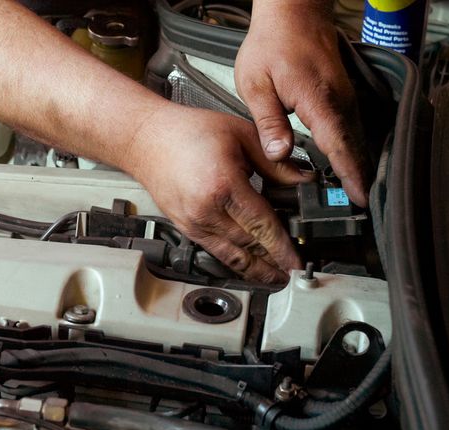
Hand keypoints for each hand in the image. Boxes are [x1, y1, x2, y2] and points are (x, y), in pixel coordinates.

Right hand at [127, 104, 309, 282]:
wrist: (145, 139)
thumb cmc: (186, 133)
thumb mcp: (241, 135)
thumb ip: (275, 162)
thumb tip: (303, 181)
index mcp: (223, 185)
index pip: (262, 225)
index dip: (283, 247)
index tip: (298, 261)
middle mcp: (205, 210)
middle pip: (248, 246)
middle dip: (275, 262)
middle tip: (295, 271)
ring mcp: (192, 222)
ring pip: (231, 256)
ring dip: (255, 270)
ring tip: (275, 277)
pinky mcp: (184, 227)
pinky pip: (215, 251)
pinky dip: (235, 261)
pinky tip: (249, 264)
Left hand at [235, 0, 369, 205]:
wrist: (292, 14)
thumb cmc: (271, 44)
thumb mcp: (256, 84)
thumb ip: (269, 121)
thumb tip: (279, 154)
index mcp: (318, 100)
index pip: (339, 145)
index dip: (350, 175)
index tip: (359, 199)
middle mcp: (339, 101)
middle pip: (354, 148)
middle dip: (357, 180)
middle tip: (356, 212)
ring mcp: (344, 98)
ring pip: (354, 140)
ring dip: (355, 168)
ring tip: (352, 200)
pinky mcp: (341, 98)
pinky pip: (349, 130)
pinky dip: (349, 151)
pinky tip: (344, 171)